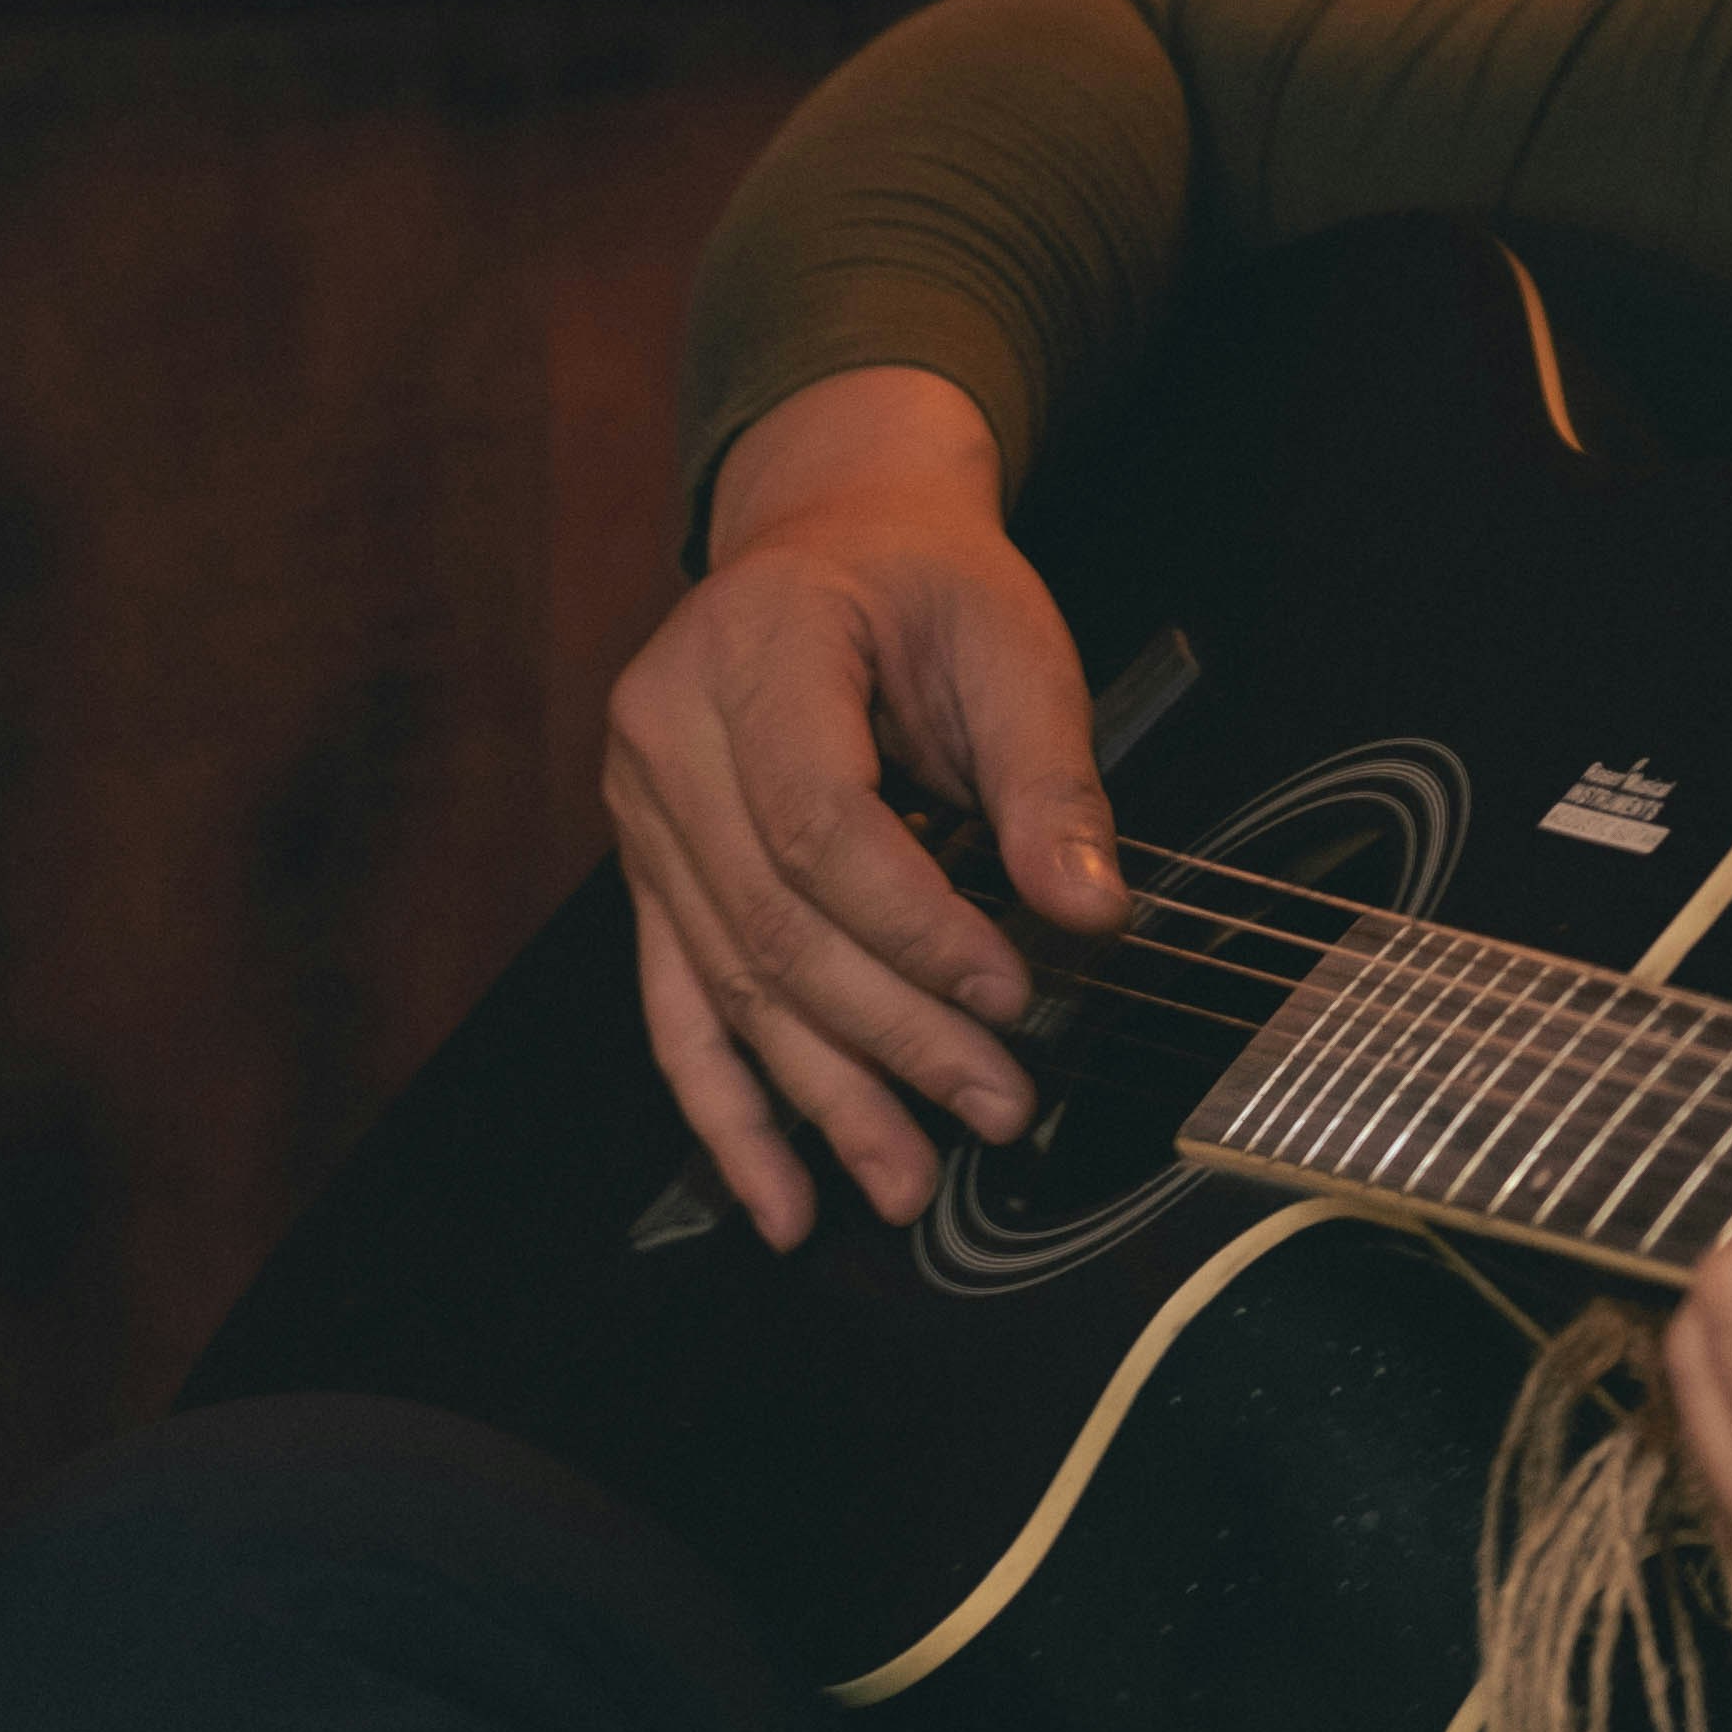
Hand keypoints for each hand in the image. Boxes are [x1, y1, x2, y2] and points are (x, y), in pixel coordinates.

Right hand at [605, 365, 1130, 1250]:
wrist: (830, 534)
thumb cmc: (924, 580)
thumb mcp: (1011, 638)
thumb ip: (1050, 773)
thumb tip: (1092, 909)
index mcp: (753, 649)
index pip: (820, 824)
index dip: (918, 928)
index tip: (1017, 990)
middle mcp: (666, 734)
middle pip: (774, 923)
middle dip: (892, 1036)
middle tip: (996, 1105)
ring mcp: (640, 813)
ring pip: (727, 986)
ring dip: (821, 1100)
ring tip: (907, 1183)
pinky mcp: (649, 876)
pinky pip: (676, 1011)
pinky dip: (728, 1115)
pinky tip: (780, 1198)